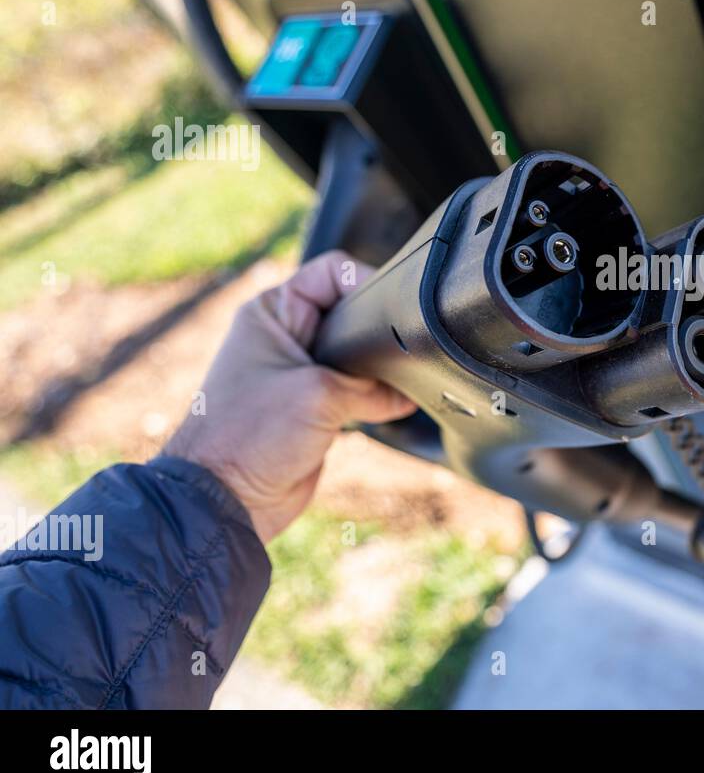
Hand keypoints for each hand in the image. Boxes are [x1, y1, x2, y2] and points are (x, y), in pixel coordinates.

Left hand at [163, 251, 415, 541]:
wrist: (227, 500)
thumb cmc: (250, 437)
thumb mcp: (322, 395)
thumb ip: (374, 387)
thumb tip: (407, 394)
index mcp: (273, 312)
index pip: (331, 272)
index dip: (366, 281)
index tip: (391, 309)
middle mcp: (287, 337)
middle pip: (351, 314)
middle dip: (376, 333)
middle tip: (396, 352)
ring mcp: (302, 373)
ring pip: (358, 356)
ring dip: (376, 372)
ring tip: (391, 385)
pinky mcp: (316, 408)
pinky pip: (358, 392)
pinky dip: (377, 399)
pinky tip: (394, 408)